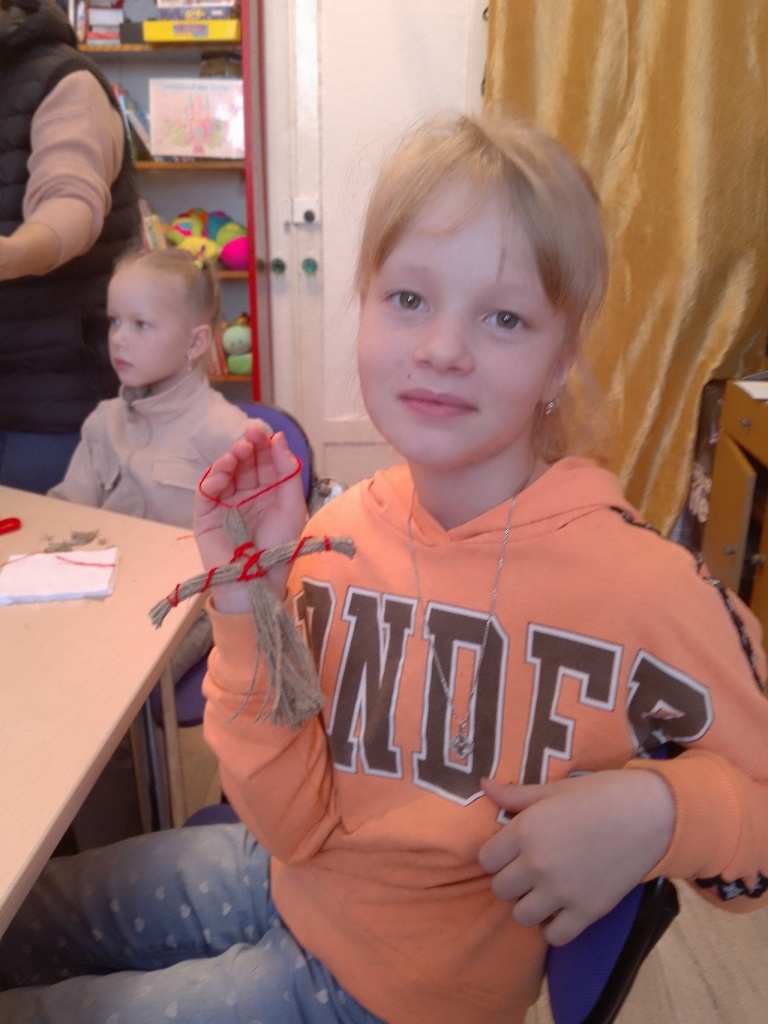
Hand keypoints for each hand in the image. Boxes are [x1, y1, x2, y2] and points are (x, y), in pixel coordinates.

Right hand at [193, 423, 306, 610]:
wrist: (259, 581)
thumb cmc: (278, 546)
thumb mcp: (291, 506)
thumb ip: (287, 472)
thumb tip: (280, 438)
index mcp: (268, 491)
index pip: (263, 461)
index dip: (263, 445)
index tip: (264, 433)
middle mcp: (245, 494)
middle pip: (243, 463)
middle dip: (246, 448)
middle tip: (249, 439)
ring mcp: (224, 503)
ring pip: (223, 473)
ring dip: (228, 460)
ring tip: (236, 454)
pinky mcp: (206, 515)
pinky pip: (206, 492)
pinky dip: (212, 479)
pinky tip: (223, 474)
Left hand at [478, 770, 674, 945]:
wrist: (650, 814)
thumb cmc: (600, 794)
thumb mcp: (554, 789)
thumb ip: (515, 795)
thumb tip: (483, 785)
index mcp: (526, 830)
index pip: (486, 859)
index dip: (497, 855)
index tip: (511, 852)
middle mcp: (537, 864)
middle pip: (500, 889)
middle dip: (511, 880)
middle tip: (528, 870)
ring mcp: (562, 891)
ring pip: (521, 916)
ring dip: (529, 905)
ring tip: (544, 891)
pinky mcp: (587, 912)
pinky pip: (554, 936)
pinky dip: (554, 927)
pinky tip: (562, 910)